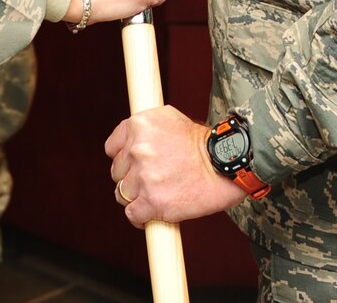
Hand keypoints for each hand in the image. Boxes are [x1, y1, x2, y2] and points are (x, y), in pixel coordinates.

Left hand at [105, 106, 244, 227]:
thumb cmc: (202, 143)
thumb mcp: (171, 119)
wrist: (224, 166)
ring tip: (155, 196)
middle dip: (131, 178)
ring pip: (122, 194)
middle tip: (152, 180)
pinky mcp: (152, 202)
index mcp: (138, 126)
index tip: (133, 165)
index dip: (123, 159)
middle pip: (117, 173)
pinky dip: (140, 217)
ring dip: (136, 198)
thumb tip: (130, 139)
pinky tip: (151, 214)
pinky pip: (132, 214)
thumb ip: (146, 128)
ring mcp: (143, 177)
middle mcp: (137, 150)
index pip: (112, 148)